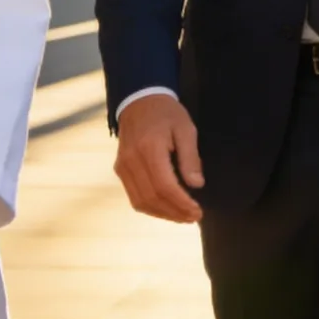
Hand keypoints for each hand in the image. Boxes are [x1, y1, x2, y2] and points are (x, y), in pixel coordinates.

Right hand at [115, 94, 203, 222]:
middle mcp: (132, 160)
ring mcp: (123, 166)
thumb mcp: (185, 128)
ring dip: (162, 214)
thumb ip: (190, 157)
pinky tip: (166, 209)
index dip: (182, 203)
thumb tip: (196, 184)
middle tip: (193, 218)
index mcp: (149, 148)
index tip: (197, 211)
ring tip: (182, 217)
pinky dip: (150, 207)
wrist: (139, 100)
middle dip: (174, 212)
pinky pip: (133, 196)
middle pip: (152, 197)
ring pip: (141, 201)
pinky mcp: (120, 169)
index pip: (165, 186)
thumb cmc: (166, 113)